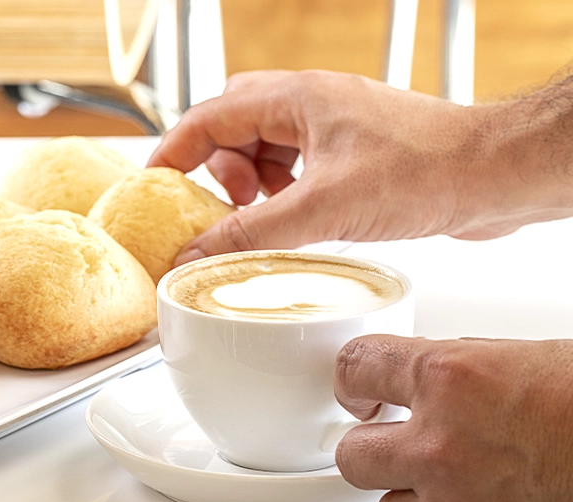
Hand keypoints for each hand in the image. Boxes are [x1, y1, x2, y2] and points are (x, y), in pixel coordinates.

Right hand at [149, 70, 572, 264]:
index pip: (208, 116)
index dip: (174, 153)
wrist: (496, 175)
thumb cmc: (428, 169)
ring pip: (266, 147)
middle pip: (233, 127)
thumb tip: (197, 256)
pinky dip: (282, 195)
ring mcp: (335, 126)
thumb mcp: (322, 208)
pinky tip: (294, 224)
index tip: (154, 188)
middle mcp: (312, 103)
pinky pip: (298, 167)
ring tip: (259, 219)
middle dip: (217, 170)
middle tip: (218, 208)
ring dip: (251, 185)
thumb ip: (251, 234)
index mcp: (296, 97)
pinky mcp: (355, 153)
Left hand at [334, 336, 572, 501]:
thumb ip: (464, 373)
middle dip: (375, 452)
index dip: (354, 381)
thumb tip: (429, 380)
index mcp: (451, 378)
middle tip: (400, 448)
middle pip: (353, 455)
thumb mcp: (529, 361)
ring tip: (452, 492)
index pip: (356, 369)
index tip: (359, 391)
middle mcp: (442, 444)